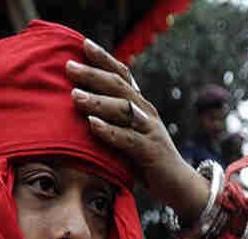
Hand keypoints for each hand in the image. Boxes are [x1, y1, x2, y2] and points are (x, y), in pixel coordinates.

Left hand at [65, 39, 208, 223]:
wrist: (177, 184)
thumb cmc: (145, 160)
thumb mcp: (126, 135)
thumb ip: (110, 120)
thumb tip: (78, 108)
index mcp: (140, 105)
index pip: (122, 75)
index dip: (104, 58)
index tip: (82, 44)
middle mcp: (146, 112)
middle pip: (119, 86)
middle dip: (93, 75)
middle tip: (69, 67)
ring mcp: (150, 130)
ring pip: (123, 109)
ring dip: (97, 102)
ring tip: (74, 95)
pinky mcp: (150, 152)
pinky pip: (127, 139)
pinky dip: (109, 131)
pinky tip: (92, 125)